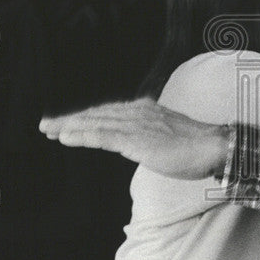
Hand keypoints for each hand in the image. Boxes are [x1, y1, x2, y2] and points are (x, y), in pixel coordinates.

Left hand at [39, 98, 227, 179]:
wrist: (213, 147)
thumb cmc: (196, 148)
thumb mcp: (168, 138)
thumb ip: (151, 138)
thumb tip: (141, 145)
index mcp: (146, 111)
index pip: (109, 112)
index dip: (86, 117)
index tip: (68, 122)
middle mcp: (138, 112)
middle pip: (97, 114)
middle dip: (71, 119)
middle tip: (47, 125)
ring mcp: (136, 124)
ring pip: (95, 123)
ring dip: (69, 126)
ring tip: (49, 131)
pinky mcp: (136, 139)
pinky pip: (102, 136)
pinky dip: (81, 135)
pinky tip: (65, 138)